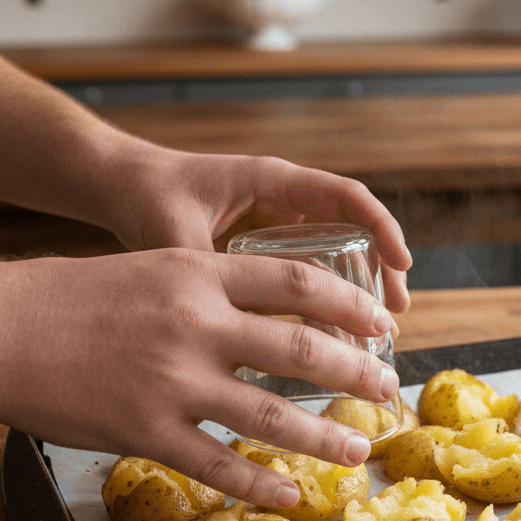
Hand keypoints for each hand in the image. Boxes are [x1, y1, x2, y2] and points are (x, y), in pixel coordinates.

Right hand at [0, 247, 399, 506]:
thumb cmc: (74, 295)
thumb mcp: (154, 267)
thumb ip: (213, 286)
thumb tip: (276, 310)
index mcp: (199, 273)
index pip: (298, 283)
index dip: (351, 305)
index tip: (383, 324)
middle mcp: (194, 323)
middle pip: (301, 346)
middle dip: (357, 371)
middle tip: (390, 388)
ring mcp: (171, 380)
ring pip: (271, 413)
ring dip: (325, 437)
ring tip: (359, 450)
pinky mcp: (144, 430)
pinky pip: (217, 464)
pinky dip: (260, 482)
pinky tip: (289, 494)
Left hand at [103, 148, 410, 315]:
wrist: (118, 187)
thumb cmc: (147, 194)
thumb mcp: (176, 233)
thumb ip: (208, 271)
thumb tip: (240, 326)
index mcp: (273, 181)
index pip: (346, 197)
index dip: (381, 228)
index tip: (402, 265)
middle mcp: (284, 200)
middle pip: (353, 231)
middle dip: (380, 272)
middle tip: (395, 316)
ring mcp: (276, 224)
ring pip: (333, 256)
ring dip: (354, 292)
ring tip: (371, 337)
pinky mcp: (263, 249)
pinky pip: (306, 273)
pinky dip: (321, 302)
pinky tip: (326, 338)